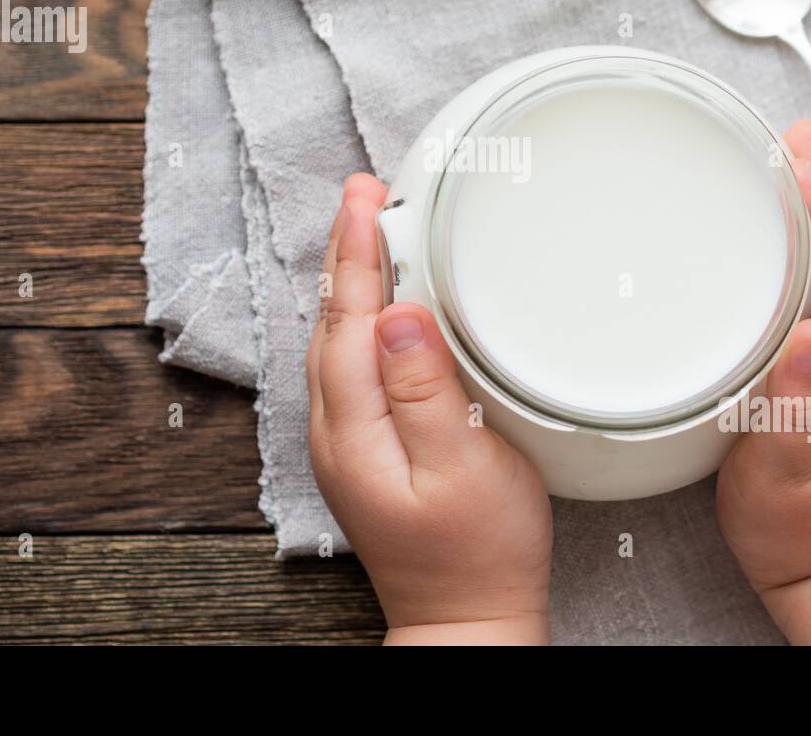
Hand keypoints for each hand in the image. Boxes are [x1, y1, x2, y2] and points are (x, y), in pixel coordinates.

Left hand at [306, 174, 553, 644]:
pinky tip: (382, 302)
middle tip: (367, 193)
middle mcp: (336, 430)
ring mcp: (346, 440)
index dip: (355, 250)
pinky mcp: (366, 445)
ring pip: (337, 338)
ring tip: (372, 229)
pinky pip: (352, 361)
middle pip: (331, 320)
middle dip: (346, 250)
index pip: (346, 317)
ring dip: (351, 279)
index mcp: (355, 429)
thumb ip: (424, 391)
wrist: (467, 617)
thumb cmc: (479, 553)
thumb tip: (397, 316)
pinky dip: (362, 315)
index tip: (363, 196)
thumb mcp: (466, 468)